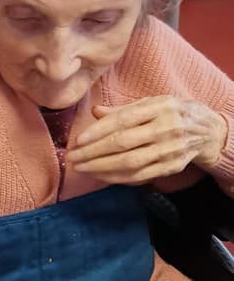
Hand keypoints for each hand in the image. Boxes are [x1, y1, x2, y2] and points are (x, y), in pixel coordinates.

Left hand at [68, 97, 227, 184]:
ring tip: (82, 168)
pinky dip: (117, 177)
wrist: (207, 130)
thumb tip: (95, 111)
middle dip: (94, 152)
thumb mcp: (152, 103)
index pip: (123, 121)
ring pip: (130, 163)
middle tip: (73, 157)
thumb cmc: (172, 113)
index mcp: (159, 107)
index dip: (98, 132)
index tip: (78, 140)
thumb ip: (123, 109)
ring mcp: (170, 150)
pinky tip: (101, 175)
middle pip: (123, 144)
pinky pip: (140, 176)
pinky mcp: (171, 167)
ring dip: (101, 168)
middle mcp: (166, 128)